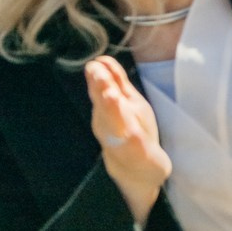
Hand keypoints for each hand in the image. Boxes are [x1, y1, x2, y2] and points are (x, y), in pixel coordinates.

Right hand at [85, 57, 170, 222]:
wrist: (136, 170)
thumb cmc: (128, 130)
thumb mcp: (123, 103)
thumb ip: (113, 82)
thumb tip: (99, 60)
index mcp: (109, 110)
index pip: (101, 90)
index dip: (98, 77)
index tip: (94, 63)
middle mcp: (110, 124)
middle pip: (104, 105)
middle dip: (101, 89)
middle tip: (96, 73)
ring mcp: (121, 140)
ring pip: (115, 124)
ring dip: (112, 110)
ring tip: (111, 96)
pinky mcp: (136, 155)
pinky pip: (133, 148)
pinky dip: (131, 142)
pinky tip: (131, 135)